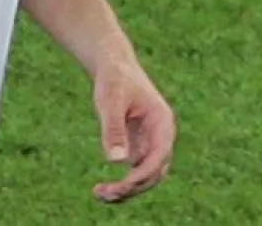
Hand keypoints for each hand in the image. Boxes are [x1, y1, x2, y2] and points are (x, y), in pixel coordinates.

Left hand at [91, 58, 174, 203]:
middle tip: (104, 193)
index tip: (121, 186)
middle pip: (155, 172)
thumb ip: (113, 129)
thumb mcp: (111, 101)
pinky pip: (136, 173)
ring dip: (128, 190)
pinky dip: (123, 185)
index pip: (159, 157)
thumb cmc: (114, 80)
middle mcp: (161, 136)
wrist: (115, 67)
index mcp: (162, 122)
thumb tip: (115, 161)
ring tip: (99, 194)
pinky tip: (102, 189)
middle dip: (132, 188)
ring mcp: (151, 143)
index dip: (142, 175)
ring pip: (146, 177)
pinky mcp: (140, 147)